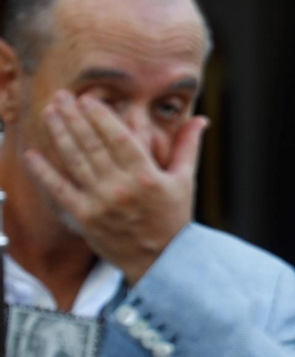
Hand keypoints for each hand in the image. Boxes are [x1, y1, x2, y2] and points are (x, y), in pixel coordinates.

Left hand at [26, 92, 205, 283]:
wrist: (161, 259)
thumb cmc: (174, 218)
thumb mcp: (185, 181)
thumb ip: (188, 147)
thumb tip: (201, 119)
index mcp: (146, 176)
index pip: (119, 138)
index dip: (101, 116)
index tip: (88, 99)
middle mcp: (121, 187)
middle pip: (92, 144)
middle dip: (74, 117)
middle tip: (61, 97)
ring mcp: (100, 202)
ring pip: (75, 160)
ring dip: (59, 134)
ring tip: (49, 113)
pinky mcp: (85, 217)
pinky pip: (60, 189)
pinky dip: (44, 171)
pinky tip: (32, 154)